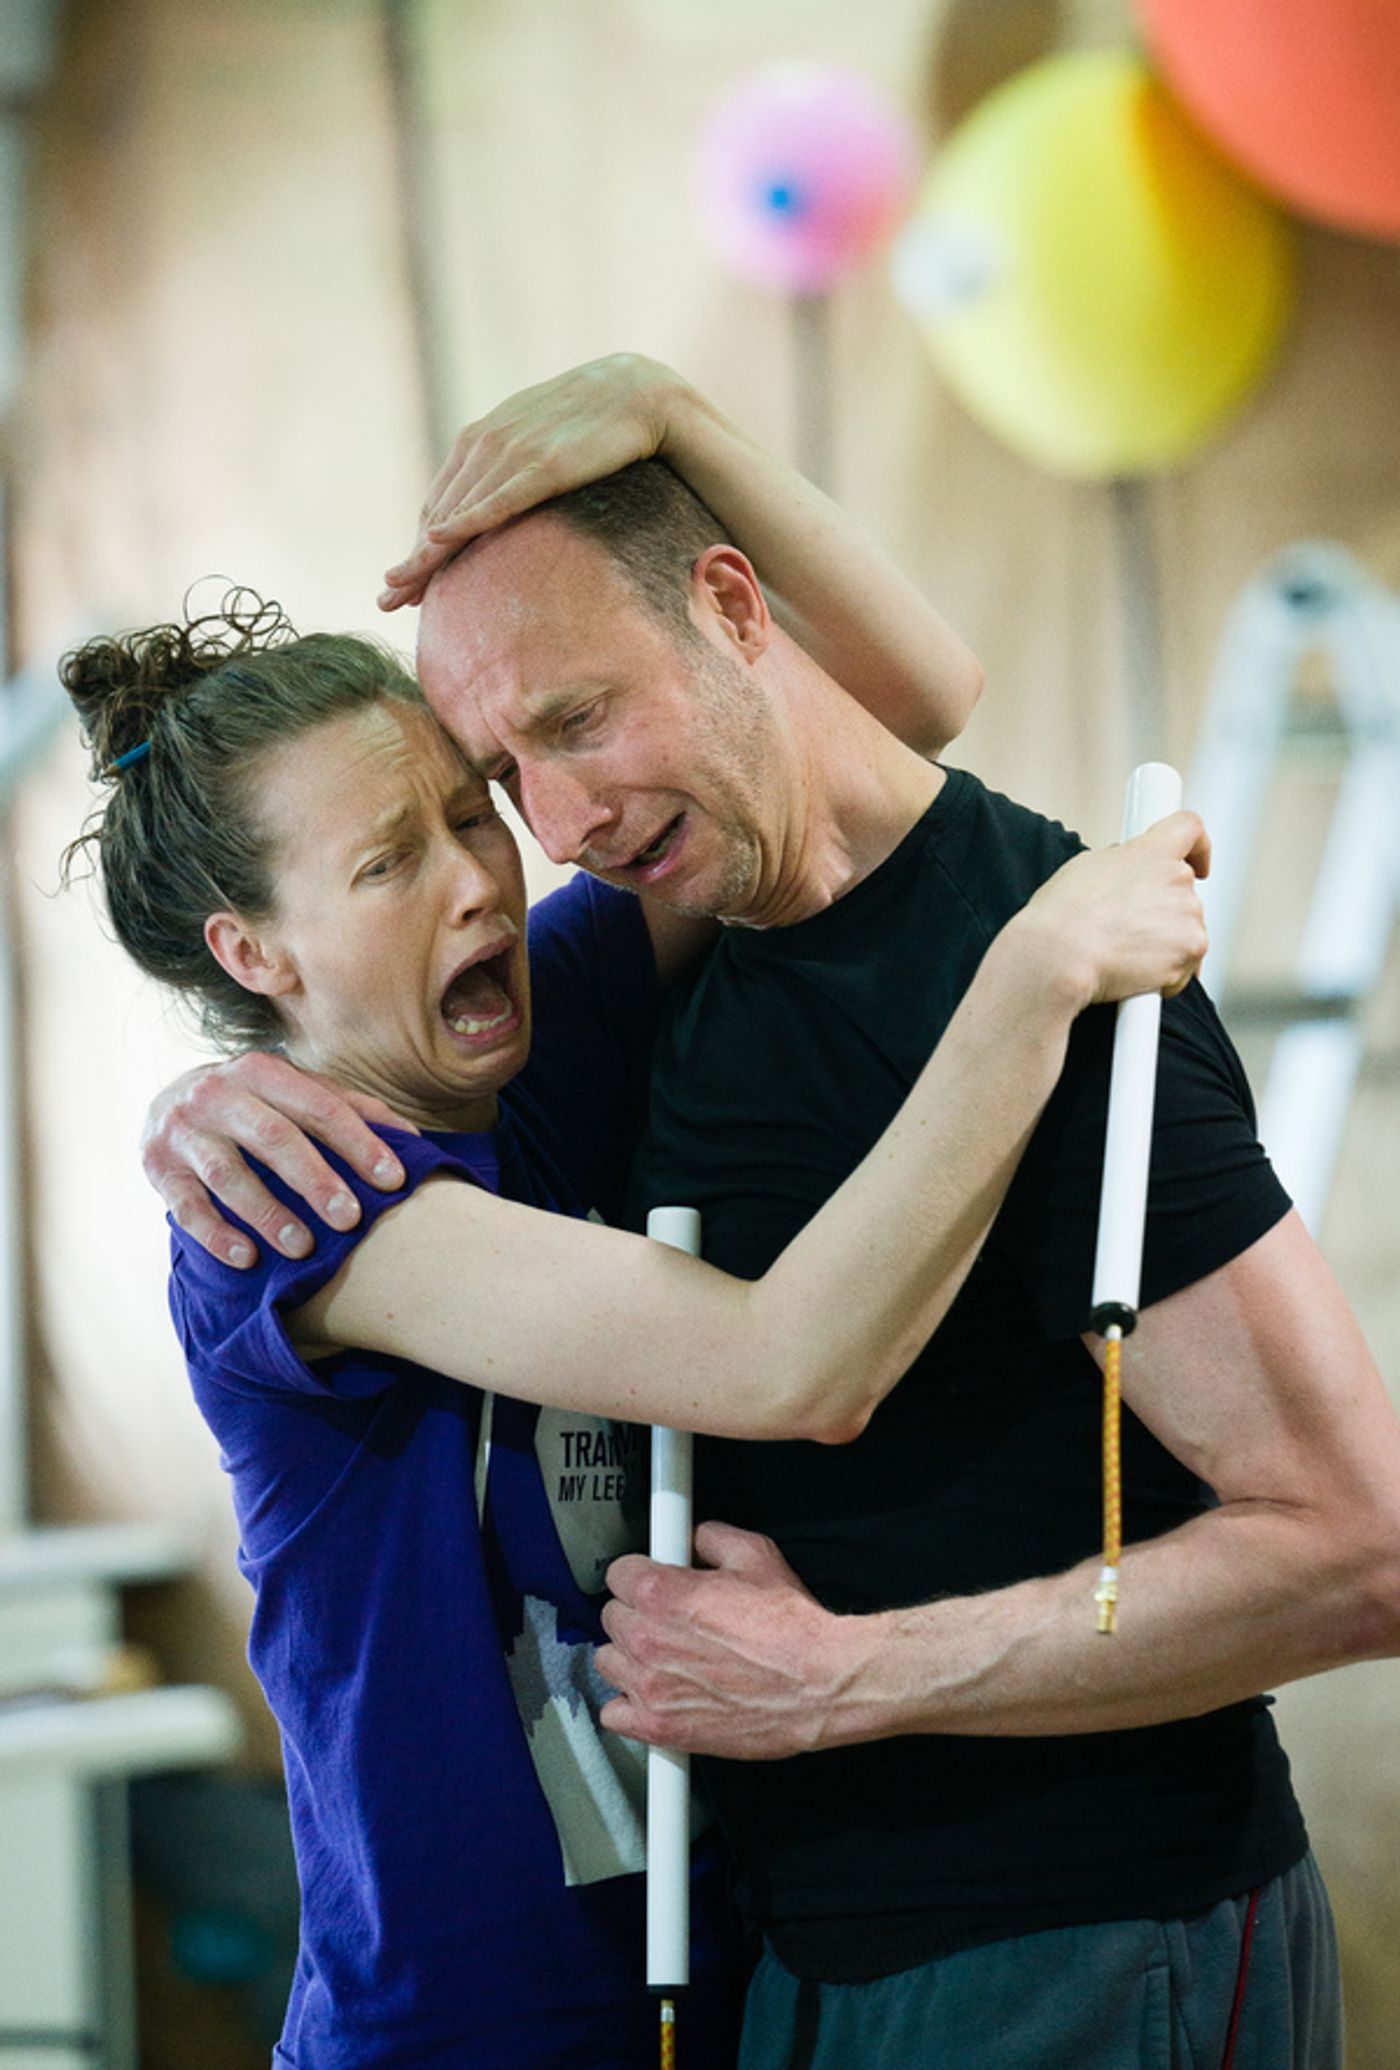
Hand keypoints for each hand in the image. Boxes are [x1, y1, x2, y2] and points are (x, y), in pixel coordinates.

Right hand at [141, 1053, 416, 1267]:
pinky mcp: (157, 1167)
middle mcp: (218, 1093)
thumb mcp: (295, 1092)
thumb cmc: (253, 1104)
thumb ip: (348, 1108)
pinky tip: (246, 1258)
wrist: (168, 1102)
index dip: (358, 1143)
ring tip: (302, 1247)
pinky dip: (216, 1234)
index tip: (392, 1180)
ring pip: (228, 1174)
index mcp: (263, 1071)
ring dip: (267, 1214)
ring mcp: (183, 1130)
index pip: (320, 1106)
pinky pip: (185, 1207)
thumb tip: (411, 1135)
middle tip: (349, 1220)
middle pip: (274, 1138)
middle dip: (315, 1180)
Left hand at [379, 353, 679, 608]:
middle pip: (439, 512)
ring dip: (425, 553)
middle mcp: (488, 444)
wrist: (639, 392)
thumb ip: (515, 468)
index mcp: (484, 439)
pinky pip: (495, 500)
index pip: (442, 500)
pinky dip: (463, 521)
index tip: (404, 580)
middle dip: (413, 559)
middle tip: (388, 599)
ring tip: (402, 591)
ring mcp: (513, 453)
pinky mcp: (543, 465)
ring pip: (456, 511)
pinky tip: (437, 542)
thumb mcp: (542, 442)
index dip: (420, 543)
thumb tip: (503, 503)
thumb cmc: (595, 424)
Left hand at [598, 1520, 849, 1759]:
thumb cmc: (790, 1626)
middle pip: (611, 1617)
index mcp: (662, 1593)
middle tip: (668, 1619)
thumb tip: (696, 1538)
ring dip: (630, 1657)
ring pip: (608, 1662)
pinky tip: (656, 1694)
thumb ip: (712, 1538)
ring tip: (663, 1656)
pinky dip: (629, 1705)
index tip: (653, 1583)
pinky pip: (613, 1713)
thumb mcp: (755, 1556)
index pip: (617, 1574)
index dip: (640, 1575)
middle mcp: (647, 1639)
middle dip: (637, 1613)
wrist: (817, 1683)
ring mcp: (649, 1687)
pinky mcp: (659, 1727)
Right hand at [1015, 809, 1210, 1013]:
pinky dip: (1167, 972)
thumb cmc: (1062, 918)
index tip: (1198, 864)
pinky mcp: (1192, 949)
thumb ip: (1120, 864)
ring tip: (1125, 952)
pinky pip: (1188, 963)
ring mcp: (1189, 915)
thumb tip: (1125, 876)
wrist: (1061, 956)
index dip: (1198, 848)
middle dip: (1164, 911)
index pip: (1188, 829)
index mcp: (1149, 853)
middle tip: (1130, 928)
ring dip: (1165, 943)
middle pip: (1186, 892)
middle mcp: (1176, 878)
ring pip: (1188, 929)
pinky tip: (1135, 970)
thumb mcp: (1085, 869)